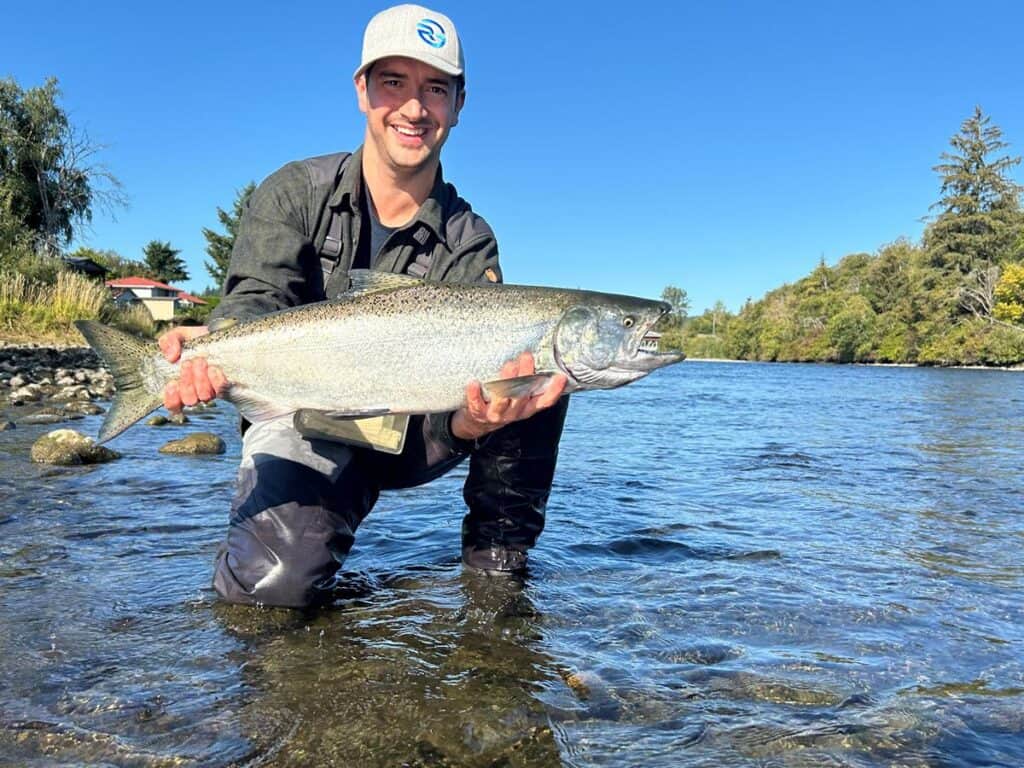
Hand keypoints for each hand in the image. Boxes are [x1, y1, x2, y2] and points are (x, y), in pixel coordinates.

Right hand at [157, 326, 226, 411]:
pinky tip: (214, 370)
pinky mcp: (227, 387)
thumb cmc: (197, 340)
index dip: (171, 398)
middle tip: (188, 363)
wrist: (221, 336)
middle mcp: (196, 392)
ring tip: (200, 361)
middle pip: (189, 400)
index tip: (172, 383)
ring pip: (204, 396)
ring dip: (200, 380)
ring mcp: (212, 391)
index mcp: (180, 385)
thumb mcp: (180, 335)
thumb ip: (169, 341)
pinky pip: (222, 391)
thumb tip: (170, 356)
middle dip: (187, 383)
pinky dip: (217, 382)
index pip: (173, 404)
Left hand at [451, 351, 566, 441]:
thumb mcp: (519, 396)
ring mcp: (497, 415)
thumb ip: (527, 382)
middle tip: (526, 357)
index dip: (554, 391)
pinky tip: (474, 382)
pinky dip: (474, 394)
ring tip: (508, 365)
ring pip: (503, 401)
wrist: (478, 422)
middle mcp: (514, 413)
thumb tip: (538, 354)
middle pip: (522, 396)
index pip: (544, 402)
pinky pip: (477, 405)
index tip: (561, 377)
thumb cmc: (502, 402)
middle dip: (525, 376)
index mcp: (527, 408)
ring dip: (506, 383)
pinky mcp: (479, 414)